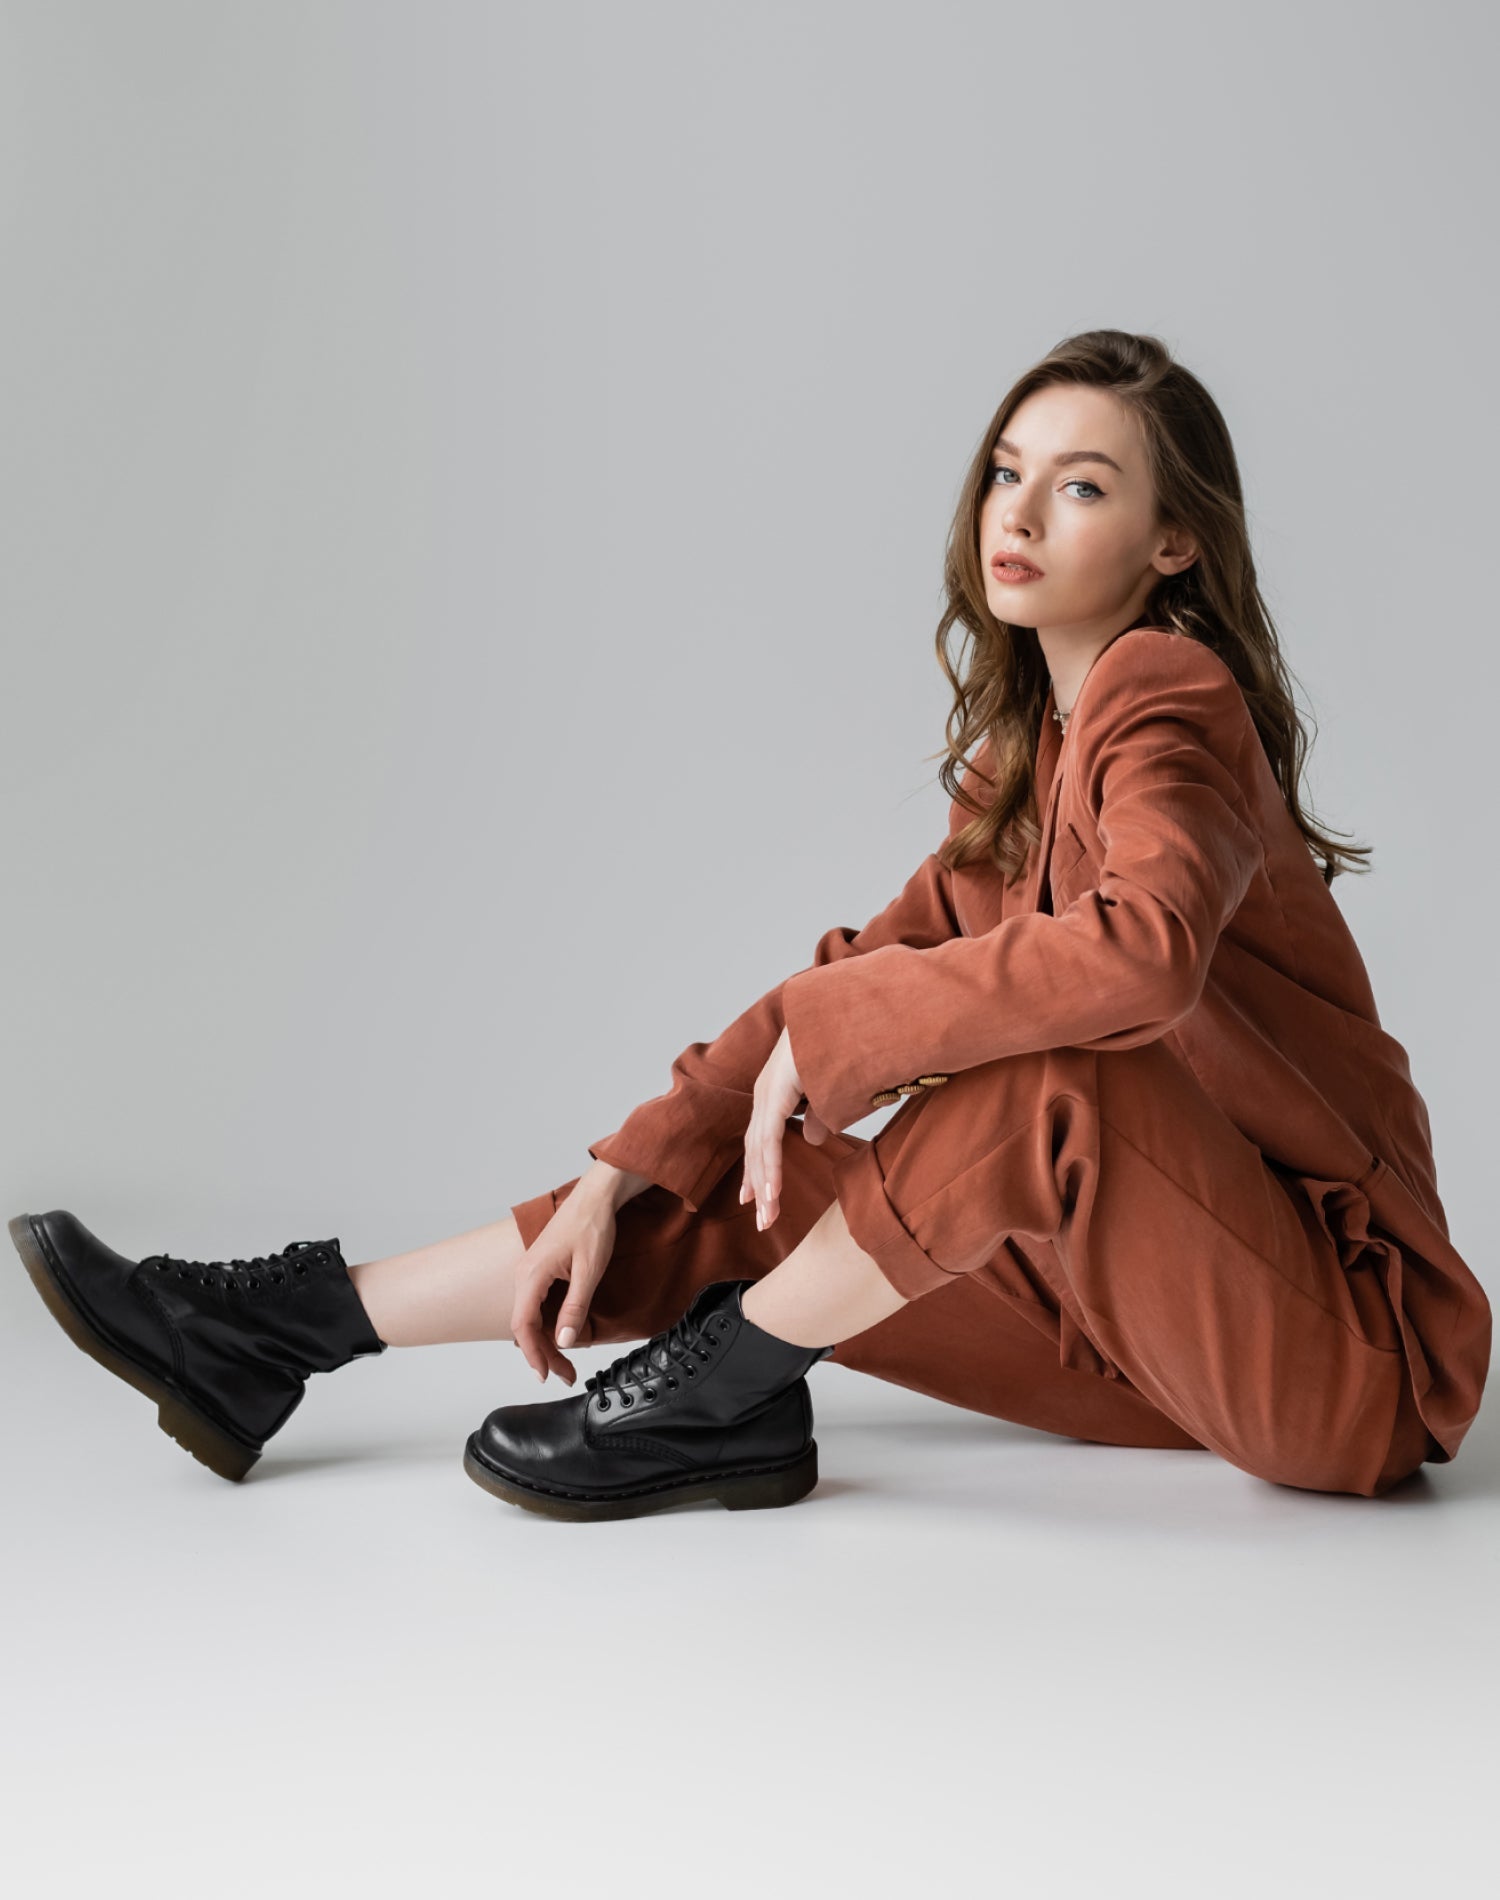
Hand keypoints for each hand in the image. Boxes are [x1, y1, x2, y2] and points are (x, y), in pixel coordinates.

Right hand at [510, 1171, 632, 1386]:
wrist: (596, 1196)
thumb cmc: (592, 1227)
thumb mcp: (589, 1271)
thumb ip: (575, 1307)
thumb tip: (564, 1341)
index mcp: (532, 1276)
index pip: (523, 1325)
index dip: (533, 1354)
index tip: (546, 1375)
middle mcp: (524, 1275)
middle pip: (526, 1326)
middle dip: (543, 1354)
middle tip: (565, 1375)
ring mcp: (531, 1272)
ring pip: (531, 1317)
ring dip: (546, 1341)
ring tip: (565, 1363)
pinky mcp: (540, 1270)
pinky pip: (537, 1305)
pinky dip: (547, 1325)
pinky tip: (561, 1335)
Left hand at [739, 1026, 831, 1230]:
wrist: (849, 1011)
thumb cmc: (845, 1045)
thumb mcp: (833, 1093)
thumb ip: (820, 1116)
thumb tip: (810, 1139)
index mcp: (776, 1091)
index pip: (761, 1140)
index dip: (759, 1172)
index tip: (758, 1200)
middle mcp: (765, 1092)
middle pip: (755, 1150)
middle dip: (759, 1188)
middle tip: (763, 1221)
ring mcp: (768, 1091)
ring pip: (759, 1149)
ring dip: (764, 1186)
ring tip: (767, 1217)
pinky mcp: (776, 1091)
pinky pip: (768, 1138)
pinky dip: (769, 1168)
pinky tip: (772, 1192)